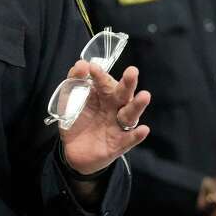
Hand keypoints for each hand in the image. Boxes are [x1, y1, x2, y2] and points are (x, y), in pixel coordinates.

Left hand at [59, 60, 150, 174]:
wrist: (74, 151)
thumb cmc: (78, 120)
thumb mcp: (70, 100)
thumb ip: (74, 81)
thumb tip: (81, 64)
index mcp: (103, 96)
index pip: (104, 83)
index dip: (100, 76)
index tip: (92, 68)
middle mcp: (114, 108)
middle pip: (122, 95)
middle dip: (128, 83)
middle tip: (132, 71)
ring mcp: (118, 126)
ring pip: (130, 114)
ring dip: (137, 105)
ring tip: (144, 95)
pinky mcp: (119, 144)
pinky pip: (129, 139)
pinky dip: (136, 135)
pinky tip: (143, 130)